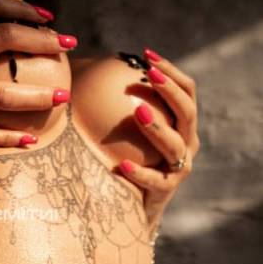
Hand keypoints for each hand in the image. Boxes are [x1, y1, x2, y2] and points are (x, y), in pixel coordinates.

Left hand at [118, 48, 200, 230]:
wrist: (133, 208)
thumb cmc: (124, 157)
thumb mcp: (124, 128)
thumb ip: (109, 99)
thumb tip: (75, 66)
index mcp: (181, 124)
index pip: (186, 90)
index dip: (171, 70)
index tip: (146, 55)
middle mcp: (187, 143)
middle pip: (188, 111)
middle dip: (170, 90)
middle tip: (149, 74)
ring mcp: (179, 168)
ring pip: (175, 144)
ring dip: (156, 126)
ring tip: (136, 111)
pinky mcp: (166, 191)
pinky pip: (156, 181)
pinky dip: (140, 172)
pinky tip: (120, 165)